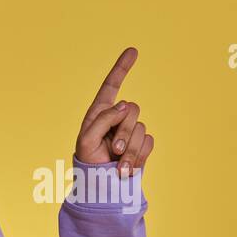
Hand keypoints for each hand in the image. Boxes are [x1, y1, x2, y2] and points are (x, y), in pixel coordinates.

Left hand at [76, 47, 154, 176]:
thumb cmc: (89, 163)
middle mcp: (117, 118)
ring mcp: (130, 131)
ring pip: (141, 128)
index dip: (122, 68)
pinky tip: (128, 168)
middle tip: (113, 151)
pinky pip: (149, 142)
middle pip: (132, 109)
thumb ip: (104, 118)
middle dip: (124, 132)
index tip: (133, 50)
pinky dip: (139, 156)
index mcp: (100, 113)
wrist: (102, 186)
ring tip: (118, 166)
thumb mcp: (87, 140)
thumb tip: (125, 105)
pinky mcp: (142, 145)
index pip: (111, 86)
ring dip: (130, 150)